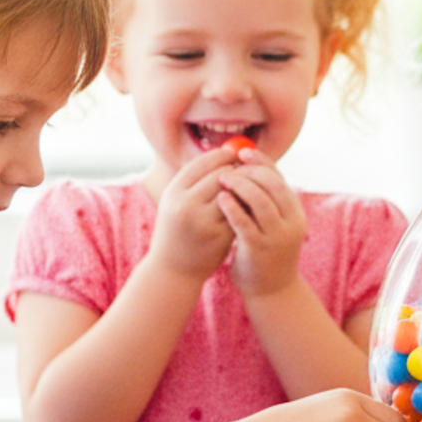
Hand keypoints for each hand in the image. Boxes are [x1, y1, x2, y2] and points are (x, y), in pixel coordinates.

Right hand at [147, 148, 237, 281]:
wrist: (173, 269)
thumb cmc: (176, 230)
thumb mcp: (174, 201)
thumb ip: (193, 179)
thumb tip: (225, 152)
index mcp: (173, 192)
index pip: (203, 162)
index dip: (222, 155)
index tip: (233, 154)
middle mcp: (186, 205)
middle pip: (220, 175)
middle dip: (236, 169)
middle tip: (246, 168)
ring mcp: (203, 222)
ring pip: (232, 193)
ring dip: (243, 186)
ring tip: (248, 185)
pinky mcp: (219, 236)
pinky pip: (238, 212)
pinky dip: (245, 204)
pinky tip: (248, 203)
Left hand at [217, 149, 307, 297]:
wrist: (272, 290)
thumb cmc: (266, 251)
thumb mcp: (273, 223)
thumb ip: (266, 199)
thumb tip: (247, 166)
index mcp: (295, 211)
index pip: (279, 177)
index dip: (261, 161)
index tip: (241, 152)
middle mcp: (291, 221)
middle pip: (272, 184)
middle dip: (248, 171)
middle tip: (229, 167)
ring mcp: (277, 236)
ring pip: (260, 200)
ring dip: (240, 185)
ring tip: (222, 179)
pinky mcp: (260, 249)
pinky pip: (246, 223)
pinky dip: (233, 207)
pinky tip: (221, 199)